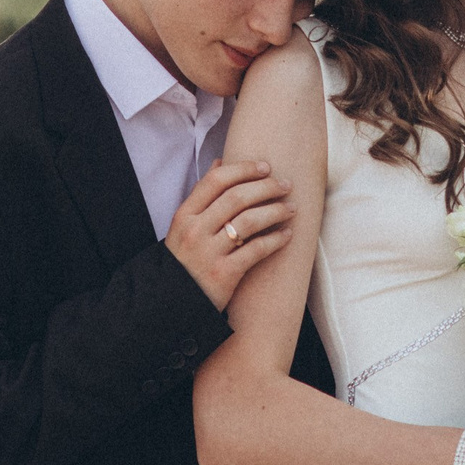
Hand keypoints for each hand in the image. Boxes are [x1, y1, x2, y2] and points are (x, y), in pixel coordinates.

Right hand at [166, 160, 291, 311]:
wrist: (173, 301)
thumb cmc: (184, 259)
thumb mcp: (184, 225)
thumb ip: (202, 196)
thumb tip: (221, 162)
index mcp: (185, 215)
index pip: (216, 180)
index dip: (244, 169)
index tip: (265, 167)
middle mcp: (195, 230)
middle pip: (237, 197)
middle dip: (266, 187)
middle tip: (285, 185)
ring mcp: (209, 253)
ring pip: (249, 221)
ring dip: (275, 211)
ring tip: (291, 209)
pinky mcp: (224, 274)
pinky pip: (256, 250)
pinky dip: (275, 240)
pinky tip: (287, 235)